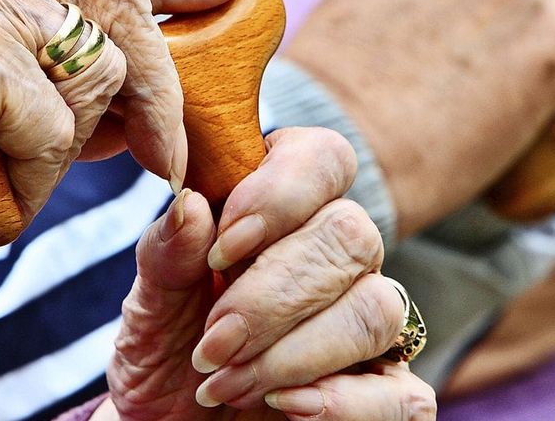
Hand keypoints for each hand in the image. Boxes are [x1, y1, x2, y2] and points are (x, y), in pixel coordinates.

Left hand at [107, 127, 435, 420]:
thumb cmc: (166, 352)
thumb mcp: (149, 304)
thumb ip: (168, 253)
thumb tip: (192, 205)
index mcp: (287, 209)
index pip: (325, 159)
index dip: (283, 193)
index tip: (223, 248)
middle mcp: (340, 257)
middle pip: (352, 235)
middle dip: (274, 297)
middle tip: (212, 344)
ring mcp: (369, 323)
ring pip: (378, 310)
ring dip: (296, 354)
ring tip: (227, 385)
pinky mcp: (387, 391)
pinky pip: (405, 393)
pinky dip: (348, 403)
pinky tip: (289, 407)